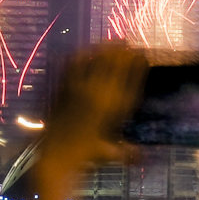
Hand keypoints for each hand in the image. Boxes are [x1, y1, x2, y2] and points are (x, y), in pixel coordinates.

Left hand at [38, 40, 144, 169]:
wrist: (57, 157)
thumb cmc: (84, 156)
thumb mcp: (108, 153)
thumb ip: (127, 152)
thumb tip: (141, 157)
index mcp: (117, 109)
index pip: (132, 78)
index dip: (138, 64)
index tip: (141, 55)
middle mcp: (102, 95)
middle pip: (117, 63)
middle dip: (124, 51)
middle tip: (127, 42)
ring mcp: (83, 89)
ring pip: (98, 60)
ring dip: (106, 48)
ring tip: (112, 42)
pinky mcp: (65, 87)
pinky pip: (76, 64)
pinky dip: (82, 54)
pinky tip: (86, 50)